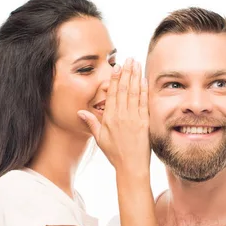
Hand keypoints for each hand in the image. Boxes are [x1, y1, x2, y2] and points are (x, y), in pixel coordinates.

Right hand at [78, 58, 149, 172]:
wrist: (131, 167)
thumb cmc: (115, 154)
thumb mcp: (99, 139)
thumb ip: (91, 123)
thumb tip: (80, 112)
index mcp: (109, 118)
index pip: (112, 93)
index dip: (115, 78)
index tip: (117, 67)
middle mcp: (121, 116)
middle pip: (123, 89)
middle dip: (126, 72)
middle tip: (129, 59)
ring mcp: (133, 118)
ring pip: (134, 92)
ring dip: (136, 76)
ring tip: (137, 64)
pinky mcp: (144, 122)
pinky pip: (143, 102)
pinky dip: (144, 90)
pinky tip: (144, 80)